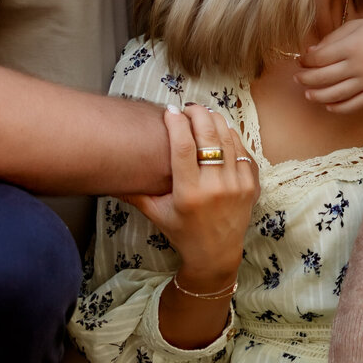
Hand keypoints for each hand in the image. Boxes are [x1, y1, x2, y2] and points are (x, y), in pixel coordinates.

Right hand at [125, 104, 258, 287]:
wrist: (216, 254)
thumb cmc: (182, 232)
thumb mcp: (157, 213)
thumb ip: (136, 192)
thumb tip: (111, 175)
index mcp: (189, 193)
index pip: (184, 147)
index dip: (177, 123)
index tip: (170, 110)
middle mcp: (216, 187)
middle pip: (209, 135)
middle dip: (198, 114)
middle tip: (188, 108)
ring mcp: (237, 184)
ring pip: (228, 138)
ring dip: (215, 120)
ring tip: (203, 114)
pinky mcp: (251, 184)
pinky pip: (242, 149)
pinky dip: (230, 136)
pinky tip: (219, 131)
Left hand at [295, 15, 362, 112]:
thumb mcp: (354, 26)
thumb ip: (331, 39)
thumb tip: (310, 53)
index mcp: (351, 46)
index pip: (319, 58)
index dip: (306, 61)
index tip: (301, 60)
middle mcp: (358, 66)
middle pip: (323, 78)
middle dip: (305, 79)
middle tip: (297, 78)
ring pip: (335, 95)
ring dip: (317, 96)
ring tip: (308, 94)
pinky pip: (354, 105)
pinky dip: (338, 108)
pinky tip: (328, 105)